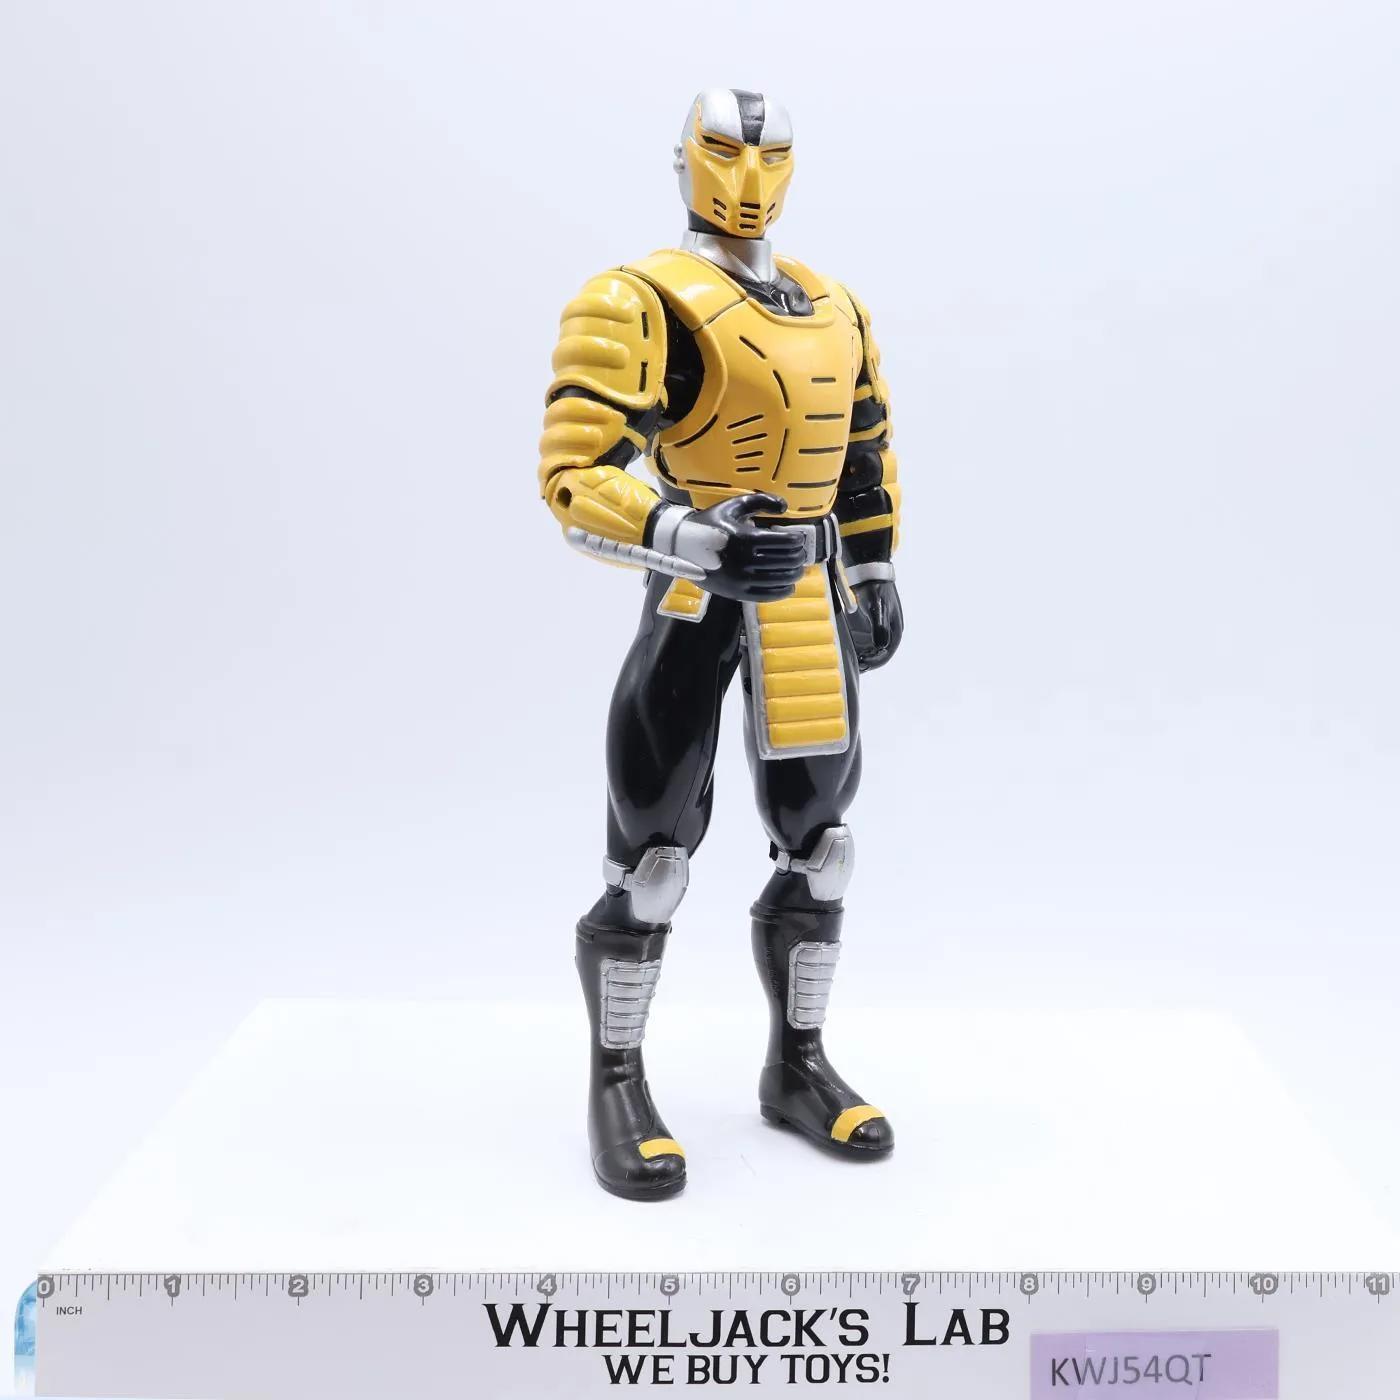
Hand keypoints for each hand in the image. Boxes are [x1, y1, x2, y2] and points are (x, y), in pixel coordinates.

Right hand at [662, 493, 806, 603]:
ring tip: (797, 568)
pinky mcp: (737, 593)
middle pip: (786, 561)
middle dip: (799, 557)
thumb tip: (784, 506)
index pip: (785, 542)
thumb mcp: (734, 505)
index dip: (798, 541)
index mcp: (745, 538)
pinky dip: (783, 591)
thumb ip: (761, 500)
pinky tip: (789, 585)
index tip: (799, 539)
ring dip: (794, 574)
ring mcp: (741, 580)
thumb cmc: (712, 522)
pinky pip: (768, 595)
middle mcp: (744, 561)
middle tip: (800, 553)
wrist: (682, 545)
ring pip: (780, 579)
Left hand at [848, 578, 903, 670]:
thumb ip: (880, 628)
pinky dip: (859, 647)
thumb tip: (883, 647)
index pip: (887, 653)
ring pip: (873, 648)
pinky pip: (866, 640)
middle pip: (880, 653)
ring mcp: (880, 627)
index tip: (863, 666)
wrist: (868, 571)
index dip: (875, 662)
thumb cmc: (875, 589)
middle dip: (868, 661)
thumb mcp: (877, 608)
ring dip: (863, 656)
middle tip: (854, 666)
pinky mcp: (871, 623)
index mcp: (895, 629)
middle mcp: (889, 630)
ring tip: (850, 661)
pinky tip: (849, 649)